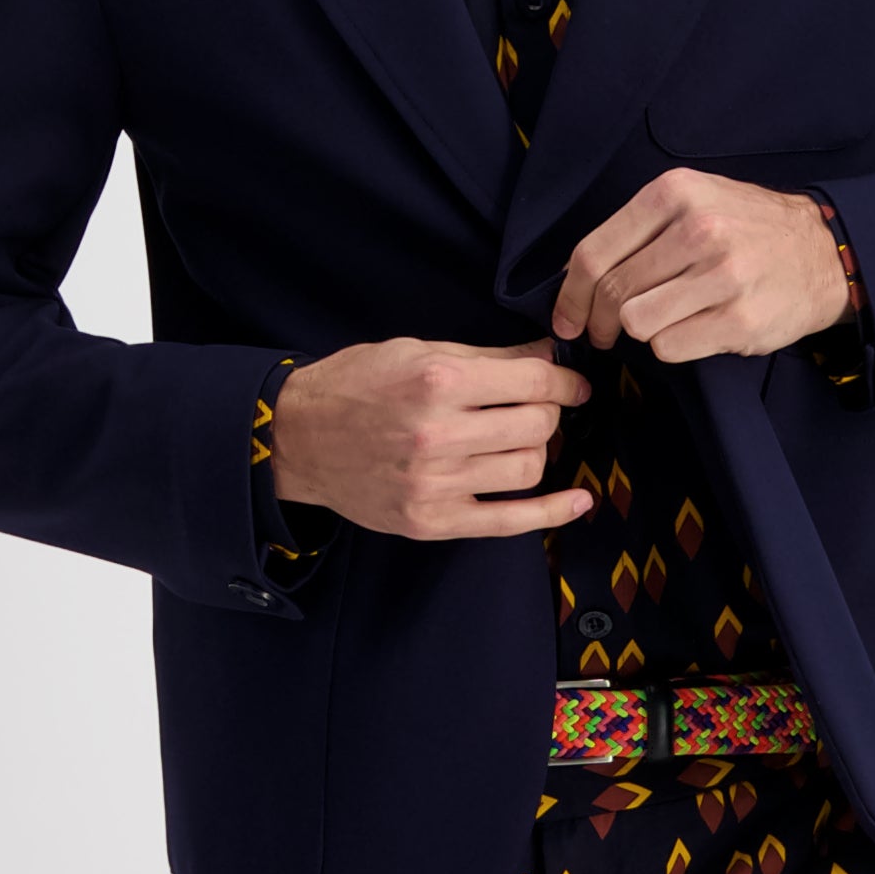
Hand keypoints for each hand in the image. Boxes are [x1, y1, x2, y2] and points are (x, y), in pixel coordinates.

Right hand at [269, 336, 594, 538]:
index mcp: (437, 381)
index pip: (532, 380)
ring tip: (521, 440)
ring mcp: (435, 484)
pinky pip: (509, 521)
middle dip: (551, 412)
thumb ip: (485, 357)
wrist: (297, 439)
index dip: (563, 380)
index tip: (572, 384)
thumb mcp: (415, 351)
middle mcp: (439, 434)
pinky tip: (577, 500)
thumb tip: (547, 353)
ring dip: (538, 451)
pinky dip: (552, 512)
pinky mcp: (431, 521)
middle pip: (537, 425)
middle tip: (540, 408)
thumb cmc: (354, 386)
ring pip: (528, 469)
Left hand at [551, 168, 854, 362]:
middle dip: (599, 322)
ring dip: (640, 331)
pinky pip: (670, 347)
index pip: (594, 254)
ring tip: (660, 323)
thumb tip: (574, 276)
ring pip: (637, 322)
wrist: (823, 252)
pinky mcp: (740, 318)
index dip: (570, 295)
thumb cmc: (748, 229)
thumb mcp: (695, 201)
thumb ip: (638, 229)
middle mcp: (698, 229)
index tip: (568, 318)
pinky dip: (672, 346)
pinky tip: (693, 330)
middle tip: (605, 333)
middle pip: (613, 292)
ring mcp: (722, 275)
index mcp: (675, 194)